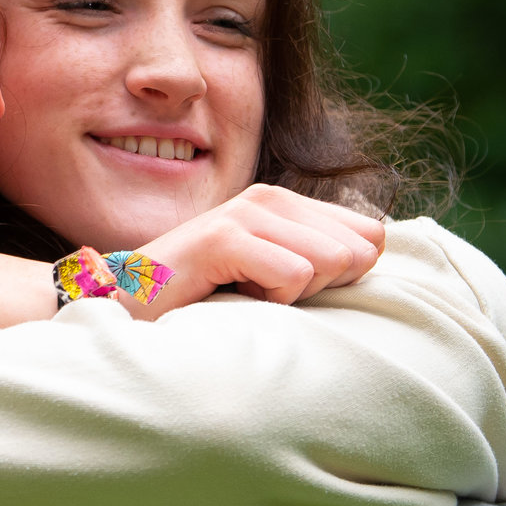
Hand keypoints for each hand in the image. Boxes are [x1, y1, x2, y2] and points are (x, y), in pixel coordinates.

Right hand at [136, 183, 385, 310]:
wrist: (129, 308)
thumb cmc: (204, 301)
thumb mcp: (271, 279)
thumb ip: (321, 262)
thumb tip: (376, 253)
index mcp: (287, 204)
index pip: (371, 235)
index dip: (343, 277)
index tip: (289, 288)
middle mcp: (270, 197)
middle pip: (357, 251)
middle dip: (321, 288)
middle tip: (264, 293)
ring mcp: (246, 213)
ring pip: (330, 262)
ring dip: (292, 296)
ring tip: (244, 294)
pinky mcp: (225, 236)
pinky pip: (293, 275)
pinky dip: (271, 300)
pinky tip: (232, 296)